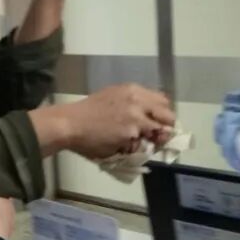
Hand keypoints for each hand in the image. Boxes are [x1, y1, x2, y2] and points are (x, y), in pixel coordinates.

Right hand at [33, 84, 174, 160]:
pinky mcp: (131, 133)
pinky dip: (139, 149)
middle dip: (165, 128)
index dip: (162, 115)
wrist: (70, 124)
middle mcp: (138, 100)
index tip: (156, 123)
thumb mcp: (113, 97)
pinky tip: (126, 148)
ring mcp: (136, 117)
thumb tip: (148, 117)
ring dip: (153, 140)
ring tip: (138, 144)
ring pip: (160, 132)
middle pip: (168, 116)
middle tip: (153, 137)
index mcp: (133, 90)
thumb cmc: (87, 112)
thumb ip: (133, 104)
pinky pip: (145, 145)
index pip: (163, 101)